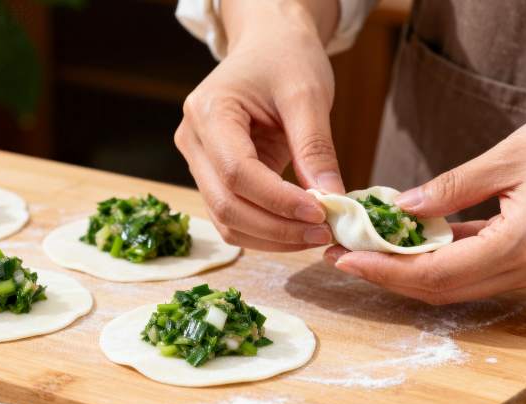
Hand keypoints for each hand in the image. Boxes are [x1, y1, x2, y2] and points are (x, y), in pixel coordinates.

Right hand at [174, 0, 343, 251]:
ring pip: (227, 221)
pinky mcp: (214, 177)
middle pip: (226, 206)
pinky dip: (266, 231)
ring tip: (315, 234)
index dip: (279, 201)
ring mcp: (199, 162)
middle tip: (324, 233)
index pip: (237, 173)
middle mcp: (194, 141)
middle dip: (277, 228)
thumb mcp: (307, 95)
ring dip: (271, 237)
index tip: (321, 213)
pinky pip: (234, 217)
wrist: (268, 44)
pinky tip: (299, 228)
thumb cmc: (285, 58)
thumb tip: (332, 199)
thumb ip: (315, 148)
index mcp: (209, 112)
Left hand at [325, 73, 525, 302]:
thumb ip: (449, 188)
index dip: (385, 270)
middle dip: (389, 276)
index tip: (344, 258)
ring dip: (411, 272)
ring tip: (366, 250)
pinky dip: (442, 260)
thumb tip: (401, 210)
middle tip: (343, 256)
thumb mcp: (506, 157)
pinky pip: (479, 269)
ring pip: (459, 284)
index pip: (437, 274)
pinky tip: (411, 243)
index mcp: (523, 246)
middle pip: (444, 289)